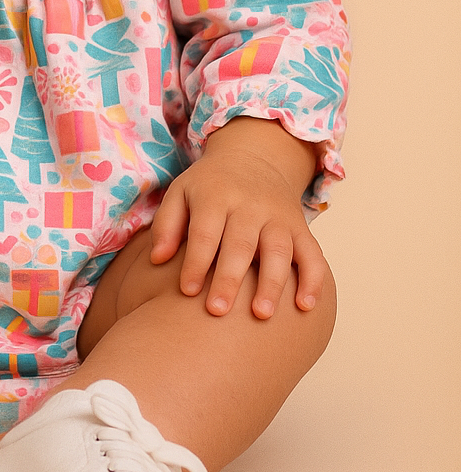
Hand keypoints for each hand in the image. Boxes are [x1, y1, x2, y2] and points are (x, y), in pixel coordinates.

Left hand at [149, 117, 326, 319]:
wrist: (254, 157)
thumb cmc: (209, 185)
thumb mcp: (181, 192)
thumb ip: (167, 224)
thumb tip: (157, 260)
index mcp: (216, 195)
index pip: (205, 232)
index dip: (196, 262)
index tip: (187, 292)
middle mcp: (250, 205)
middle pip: (241, 244)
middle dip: (229, 279)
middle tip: (217, 311)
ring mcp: (278, 217)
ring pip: (279, 251)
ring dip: (272, 284)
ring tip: (261, 315)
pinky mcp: (300, 227)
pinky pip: (312, 254)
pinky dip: (313, 280)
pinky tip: (306, 306)